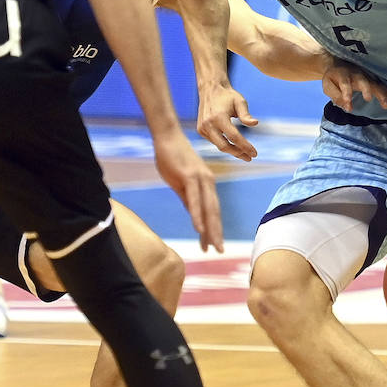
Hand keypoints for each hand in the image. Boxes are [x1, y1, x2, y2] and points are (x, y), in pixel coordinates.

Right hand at [153, 129, 222, 250]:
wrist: (167, 136)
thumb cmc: (172, 157)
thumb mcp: (180, 181)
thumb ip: (187, 197)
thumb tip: (193, 214)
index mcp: (206, 184)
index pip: (212, 210)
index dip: (214, 228)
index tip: (214, 244)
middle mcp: (208, 182)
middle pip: (215, 212)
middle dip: (217, 233)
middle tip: (219, 251)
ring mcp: (200, 179)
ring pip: (208, 209)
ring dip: (211, 229)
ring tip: (213, 246)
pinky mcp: (190, 176)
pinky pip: (195, 200)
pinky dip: (198, 216)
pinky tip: (199, 229)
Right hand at [195, 82, 257, 161]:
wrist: (210, 89)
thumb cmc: (228, 96)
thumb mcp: (240, 102)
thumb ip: (246, 115)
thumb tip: (255, 123)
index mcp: (219, 117)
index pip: (234, 137)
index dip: (245, 146)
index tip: (255, 153)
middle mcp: (209, 124)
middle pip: (224, 146)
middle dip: (238, 153)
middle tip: (250, 158)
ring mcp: (203, 128)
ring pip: (219, 145)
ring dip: (232, 151)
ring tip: (244, 154)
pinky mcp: (201, 130)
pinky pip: (214, 141)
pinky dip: (224, 145)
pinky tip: (233, 146)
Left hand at [322, 59, 386, 111]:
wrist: (338, 63)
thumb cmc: (333, 78)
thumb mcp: (328, 86)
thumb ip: (336, 96)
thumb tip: (347, 107)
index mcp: (342, 74)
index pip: (345, 83)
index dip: (346, 93)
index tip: (348, 104)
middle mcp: (356, 74)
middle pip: (363, 81)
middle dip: (366, 89)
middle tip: (368, 99)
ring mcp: (366, 75)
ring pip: (375, 83)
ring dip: (381, 93)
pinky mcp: (373, 78)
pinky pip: (381, 85)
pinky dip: (386, 93)